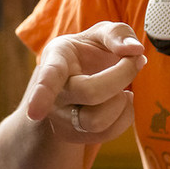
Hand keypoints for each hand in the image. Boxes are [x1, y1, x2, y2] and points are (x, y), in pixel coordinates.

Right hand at [23, 21, 144, 142]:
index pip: (48, 78)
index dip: (42, 94)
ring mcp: (61, 117)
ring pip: (98, 121)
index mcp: (55, 59)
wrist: (79, 77)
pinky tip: (119, 101)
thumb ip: (118, 34)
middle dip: (122, 76)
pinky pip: (109, 133)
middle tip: (135, 61)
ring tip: (122, 87)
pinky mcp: (74, 135)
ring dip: (123, 101)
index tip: (34, 113)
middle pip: (90, 93)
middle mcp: (53, 92)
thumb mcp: (101, 34)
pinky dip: (126, 115)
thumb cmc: (90, 52)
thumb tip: (135, 50)